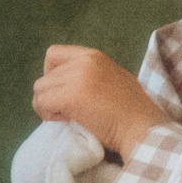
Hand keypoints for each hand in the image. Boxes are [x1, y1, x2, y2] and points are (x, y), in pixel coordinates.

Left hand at [31, 45, 171, 155]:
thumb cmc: (131, 111)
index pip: (53, 54)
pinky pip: (41, 103)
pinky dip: (49, 115)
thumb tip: (64, 84)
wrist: (142, 128)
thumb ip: (88, 75)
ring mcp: (76, 77)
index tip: (64, 90)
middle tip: (70, 111)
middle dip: (52, 95)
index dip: (52, 74)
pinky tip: (67, 121)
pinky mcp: (70, 96)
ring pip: (39, 90)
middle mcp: (83, 61)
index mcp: (93, 55)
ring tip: (69, 116)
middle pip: (45, 76)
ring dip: (48, 106)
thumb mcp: (111, 79)